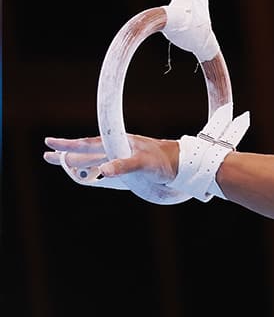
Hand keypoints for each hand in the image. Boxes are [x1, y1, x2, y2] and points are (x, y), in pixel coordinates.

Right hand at [44, 134, 179, 186]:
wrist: (184, 163)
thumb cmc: (164, 161)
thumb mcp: (144, 163)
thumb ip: (124, 166)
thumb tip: (103, 171)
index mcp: (117, 143)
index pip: (87, 144)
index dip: (68, 145)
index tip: (49, 143)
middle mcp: (117, 148)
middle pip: (86, 151)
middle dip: (66, 154)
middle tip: (46, 155)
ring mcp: (122, 157)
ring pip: (95, 159)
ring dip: (78, 162)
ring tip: (62, 163)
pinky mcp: (129, 166)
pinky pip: (106, 167)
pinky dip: (95, 169)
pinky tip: (92, 173)